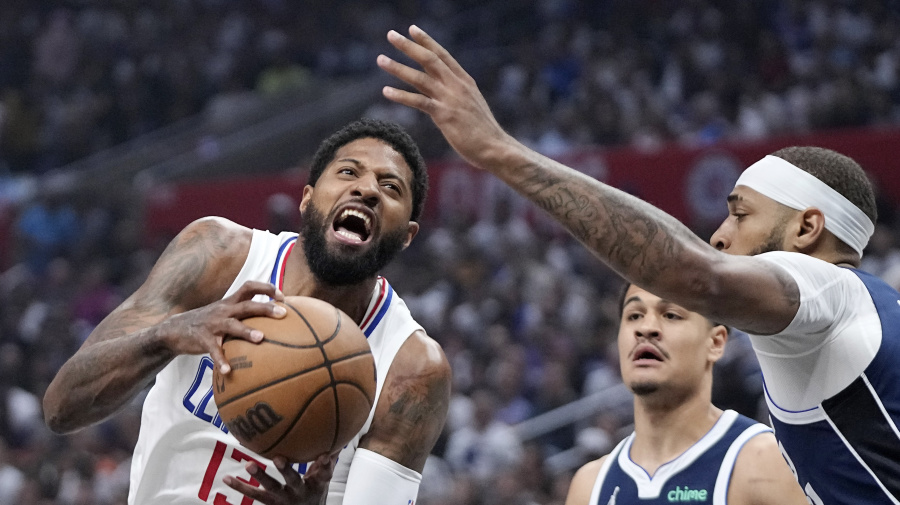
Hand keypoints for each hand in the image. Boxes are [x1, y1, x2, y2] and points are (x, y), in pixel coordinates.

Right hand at [157, 280, 285, 373]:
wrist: (174, 330)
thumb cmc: (208, 322)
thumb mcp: (224, 313)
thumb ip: (243, 313)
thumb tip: (271, 319)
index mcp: (230, 303)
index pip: (249, 287)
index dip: (266, 288)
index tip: (282, 296)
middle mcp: (223, 310)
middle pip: (246, 305)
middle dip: (265, 308)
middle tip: (283, 314)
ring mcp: (213, 324)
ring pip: (232, 325)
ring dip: (246, 331)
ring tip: (261, 339)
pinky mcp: (202, 339)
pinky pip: (213, 350)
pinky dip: (220, 360)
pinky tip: (228, 371)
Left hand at [224, 454, 336, 504]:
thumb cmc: (314, 493)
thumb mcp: (324, 480)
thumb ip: (327, 462)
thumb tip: (337, 440)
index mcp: (314, 486)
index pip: (322, 475)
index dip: (324, 466)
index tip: (324, 455)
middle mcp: (297, 493)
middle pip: (293, 481)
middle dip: (286, 470)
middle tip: (279, 458)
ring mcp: (281, 500)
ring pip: (270, 489)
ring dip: (260, 477)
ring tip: (249, 465)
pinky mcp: (269, 503)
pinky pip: (253, 495)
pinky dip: (239, 487)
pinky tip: (226, 478)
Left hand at [377, 25, 513, 171]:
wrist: (495, 148)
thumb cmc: (483, 132)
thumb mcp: (472, 106)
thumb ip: (458, 95)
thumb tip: (446, 94)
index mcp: (465, 81)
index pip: (443, 55)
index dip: (427, 41)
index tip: (412, 29)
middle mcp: (457, 85)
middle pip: (429, 59)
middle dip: (408, 46)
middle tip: (391, 35)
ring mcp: (451, 99)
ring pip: (420, 77)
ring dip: (398, 67)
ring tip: (380, 59)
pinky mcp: (444, 115)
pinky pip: (419, 102)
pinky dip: (401, 96)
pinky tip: (385, 91)